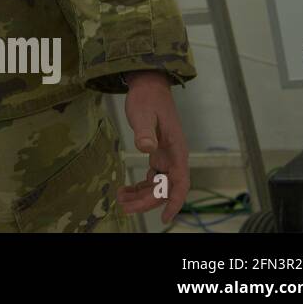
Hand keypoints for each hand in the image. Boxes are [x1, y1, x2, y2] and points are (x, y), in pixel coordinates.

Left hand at [116, 70, 189, 223]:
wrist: (148, 85)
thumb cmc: (148, 99)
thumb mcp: (144, 114)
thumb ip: (145, 131)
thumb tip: (146, 148)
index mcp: (177, 150)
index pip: (180, 183)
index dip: (174, 201)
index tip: (166, 217)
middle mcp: (174, 157)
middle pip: (165, 188)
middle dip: (148, 202)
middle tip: (126, 208)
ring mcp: (166, 157)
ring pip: (158, 185)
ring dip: (142, 196)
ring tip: (121, 201)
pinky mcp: (157, 154)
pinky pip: (152, 177)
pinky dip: (140, 186)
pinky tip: (125, 190)